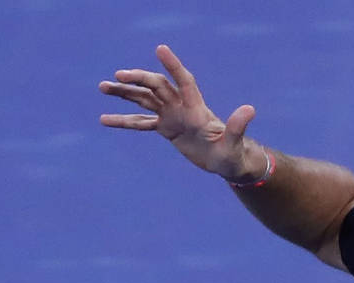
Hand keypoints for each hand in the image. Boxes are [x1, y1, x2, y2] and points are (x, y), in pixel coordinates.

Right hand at [98, 44, 260, 180]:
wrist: (227, 161)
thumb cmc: (233, 153)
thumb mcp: (234, 143)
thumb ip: (238, 126)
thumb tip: (250, 109)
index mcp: (196, 108)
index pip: (183, 80)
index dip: (172, 65)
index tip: (160, 49)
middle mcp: (181, 106)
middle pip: (156, 86)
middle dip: (137, 80)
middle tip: (118, 76)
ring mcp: (172, 115)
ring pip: (144, 99)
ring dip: (124, 93)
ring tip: (103, 87)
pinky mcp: (166, 128)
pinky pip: (140, 123)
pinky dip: (123, 121)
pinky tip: (104, 119)